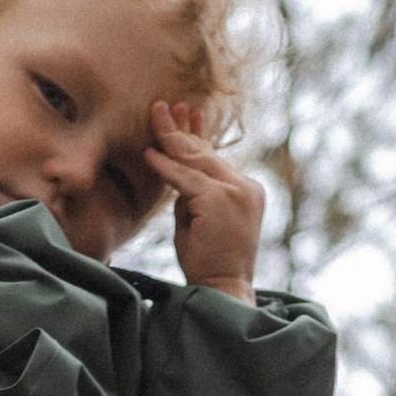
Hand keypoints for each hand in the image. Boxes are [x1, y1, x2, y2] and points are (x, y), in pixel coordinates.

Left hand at [146, 101, 262, 303]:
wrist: (223, 289)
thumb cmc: (209, 262)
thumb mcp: (199, 218)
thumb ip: (191, 193)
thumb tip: (172, 167)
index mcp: (246, 190)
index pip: (216, 158)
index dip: (197, 135)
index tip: (185, 114)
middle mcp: (246, 186)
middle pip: (205, 153)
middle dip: (181, 130)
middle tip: (161, 106)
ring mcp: (236, 192)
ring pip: (195, 161)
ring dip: (171, 139)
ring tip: (153, 115)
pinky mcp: (220, 200)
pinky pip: (185, 179)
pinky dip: (165, 167)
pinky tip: (149, 154)